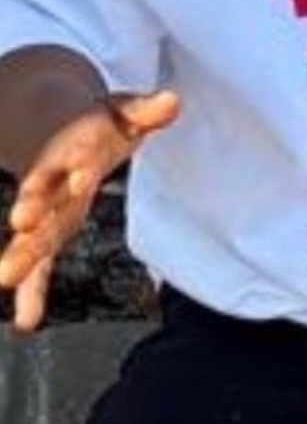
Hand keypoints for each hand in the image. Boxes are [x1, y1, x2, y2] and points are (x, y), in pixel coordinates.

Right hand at [0, 88, 178, 332]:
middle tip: (23, 222)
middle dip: (34, 207)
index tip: (81, 177)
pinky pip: (39, 262)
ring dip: (22, 253)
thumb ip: (146, 111)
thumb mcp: (123, 114)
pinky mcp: (46, 227)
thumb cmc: (97, 127)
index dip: (79, 166)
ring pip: (32, 232)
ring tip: (5, 278)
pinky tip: (26, 323)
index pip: (77, 157)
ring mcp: (47, 207)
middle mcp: (55, 182)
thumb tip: (173, 100)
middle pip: (45, 195)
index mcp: (77, 151)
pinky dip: (33, 291)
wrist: (50, 122)